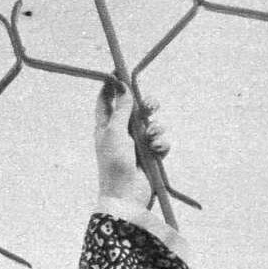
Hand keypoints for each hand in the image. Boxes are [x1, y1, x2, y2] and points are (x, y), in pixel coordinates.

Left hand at [94, 75, 169, 199]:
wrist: (127, 196)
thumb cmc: (115, 165)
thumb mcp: (114, 133)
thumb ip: (121, 109)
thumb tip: (122, 86)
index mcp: (106, 127)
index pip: (106, 101)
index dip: (112, 86)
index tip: (119, 71)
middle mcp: (121, 134)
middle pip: (135, 108)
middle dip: (145, 105)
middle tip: (150, 106)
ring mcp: (137, 145)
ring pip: (152, 124)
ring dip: (155, 128)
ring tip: (151, 139)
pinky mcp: (151, 157)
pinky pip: (161, 141)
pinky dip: (161, 144)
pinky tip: (157, 151)